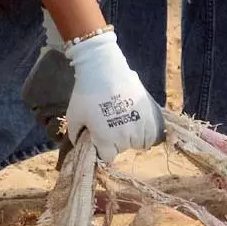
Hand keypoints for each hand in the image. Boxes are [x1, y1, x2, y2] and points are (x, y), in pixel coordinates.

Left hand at [61, 28, 161, 161]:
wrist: (104, 69)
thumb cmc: (86, 92)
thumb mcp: (73, 115)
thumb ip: (75, 134)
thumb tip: (80, 145)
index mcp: (105, 139)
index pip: (107, 156)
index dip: (102, 147)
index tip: (100, 137)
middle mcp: (125, 137)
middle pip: (122, 148)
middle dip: (116, 140)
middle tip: (110, 123)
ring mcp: (140, 126)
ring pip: (139, 143)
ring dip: (132, 137)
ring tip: (124, 121)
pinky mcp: (151, 115)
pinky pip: (152, 135)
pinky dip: (147, 132)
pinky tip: (138, 122)